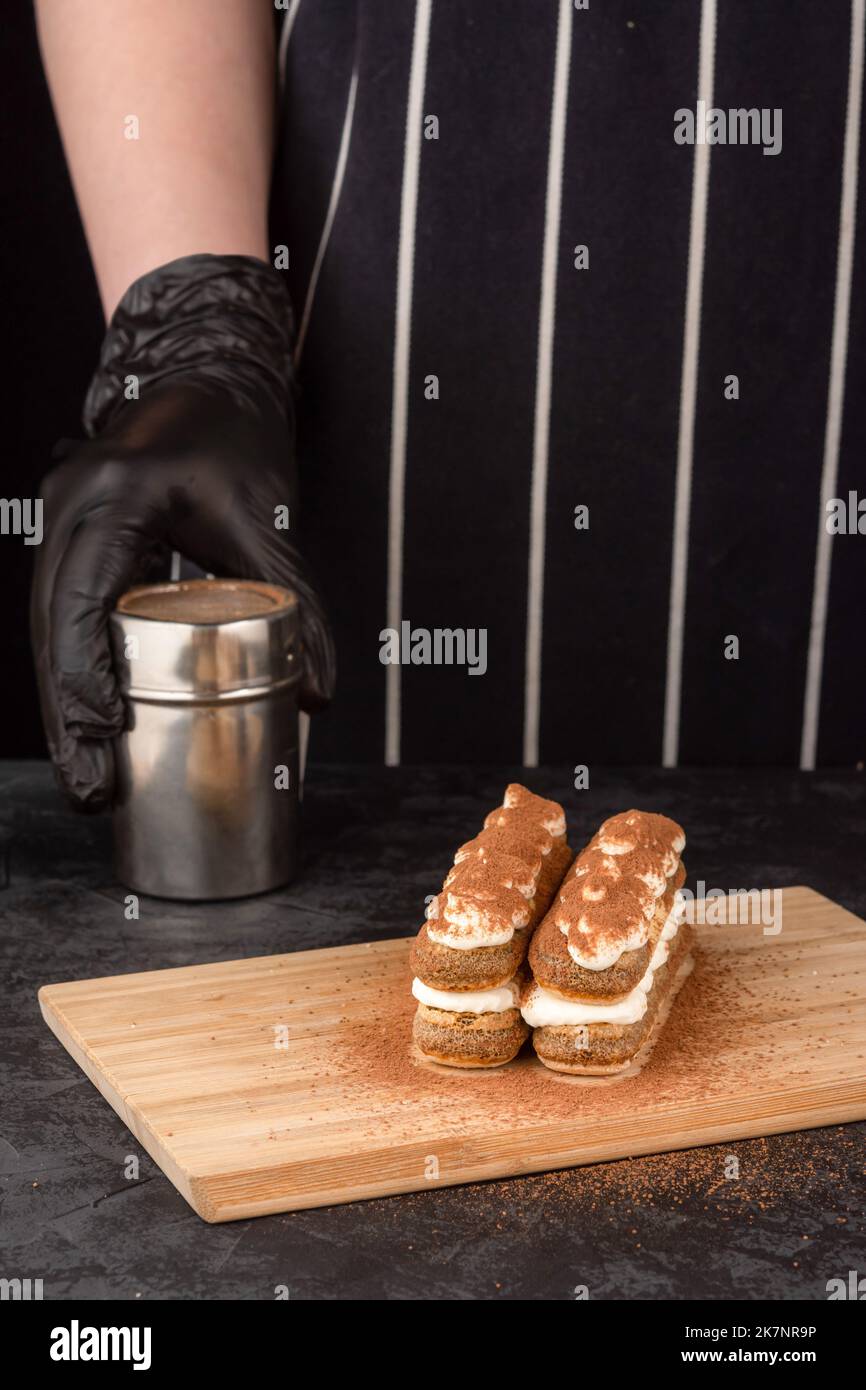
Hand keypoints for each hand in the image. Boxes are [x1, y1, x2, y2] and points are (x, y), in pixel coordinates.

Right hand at [31, 255, 334, 810]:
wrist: (206, 370)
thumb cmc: (236, 434)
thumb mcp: (270, 522)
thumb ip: (298, 605)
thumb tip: (321, 694)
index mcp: (111, 499)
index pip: (82, 606)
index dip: (85, 682)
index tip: (102, 742)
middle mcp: (70, 507)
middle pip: (53, 630)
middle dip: (68, 716)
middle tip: (92, 789)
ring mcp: (61, 517)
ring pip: (50, 627)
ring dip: (65, 703)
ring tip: (88, 774)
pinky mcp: (72, 533)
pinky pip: (63, 611)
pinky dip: (75, 669)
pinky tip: (92, 720)